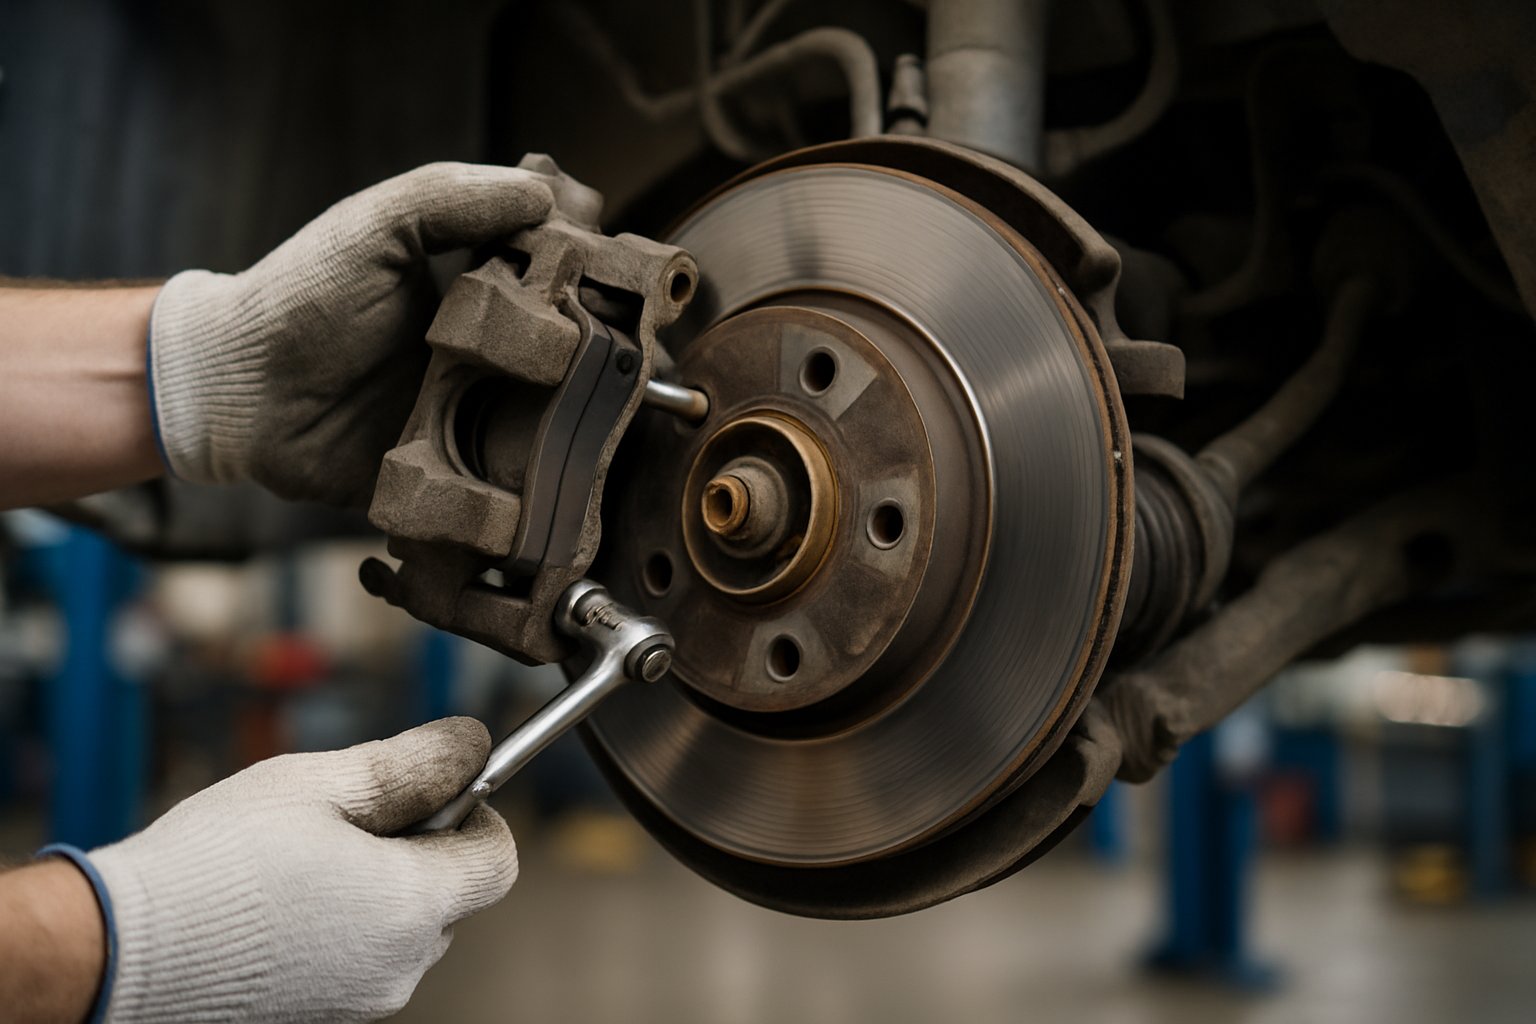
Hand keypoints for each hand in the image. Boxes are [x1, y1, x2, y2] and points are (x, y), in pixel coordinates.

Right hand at [86, 718, 515, 1022]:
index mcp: (412, 905)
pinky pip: (359, 960)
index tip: (432, 789)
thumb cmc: (215, 863)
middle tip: (345, 819)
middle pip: (451, 895)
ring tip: (299, 862)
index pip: (498, 860)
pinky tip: (280, 903)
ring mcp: (359, 1002)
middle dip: (419, 848)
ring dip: (376, 888)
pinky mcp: (320, 1017)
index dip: (476, 814)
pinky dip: (341, 926)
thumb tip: (473, 743)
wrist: (116, 954)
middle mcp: (399, 967)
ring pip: (402, 929)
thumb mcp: (320, 785)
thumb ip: (412, 764)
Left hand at [148, 158, 593, 506]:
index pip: (567, 290)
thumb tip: (545, 192)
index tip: (621, 289)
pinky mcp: (452, 484)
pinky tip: (543, 482)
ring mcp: (476, 424)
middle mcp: (492, 361)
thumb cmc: (299, 296)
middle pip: (578, 367)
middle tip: (613, 363)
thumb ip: (455, 198)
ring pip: (553, 435)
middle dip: (599, 366)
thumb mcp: (377, 224)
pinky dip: (522, 494)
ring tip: (587, 425)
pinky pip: (503, 497)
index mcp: (484, 296)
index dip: (599, 289)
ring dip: (572, 433)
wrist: (232, 389)